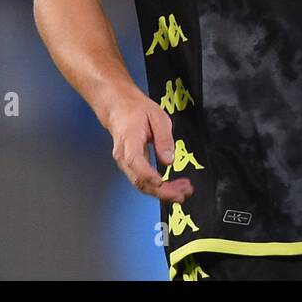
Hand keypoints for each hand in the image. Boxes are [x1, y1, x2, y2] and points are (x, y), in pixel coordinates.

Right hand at [103, 85, 194, 202]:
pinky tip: (173, 187)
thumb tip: (169, 160)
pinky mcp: (130, 167)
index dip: (147, 174)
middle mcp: (123, 155)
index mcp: (129, 140)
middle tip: (182, 193)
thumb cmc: (136, 110)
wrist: (118, 108)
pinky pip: (143, 181)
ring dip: (162, 192)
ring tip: (183, 191)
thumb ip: (164, 138)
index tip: (161, 181)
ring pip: (141, 184)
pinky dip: (158, 188)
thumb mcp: (157, 116)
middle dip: (161, 191)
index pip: (135, 161)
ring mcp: (125, 163)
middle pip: (139, 180)